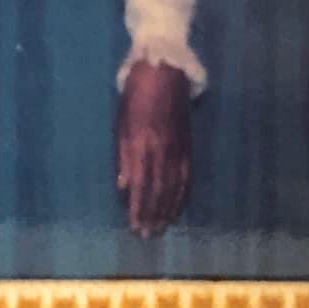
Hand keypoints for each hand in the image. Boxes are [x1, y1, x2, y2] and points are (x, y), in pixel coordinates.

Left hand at [115, 60, 191, 235]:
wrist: (164, 72)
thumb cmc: (135, 95)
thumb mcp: (120, 122)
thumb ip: (122, 155)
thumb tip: (122, 185)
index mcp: (141, 143)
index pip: (140, 184)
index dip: (137, 207)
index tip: (133, 225)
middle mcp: (162, 150)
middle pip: (158, 190)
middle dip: (151, 214)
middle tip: (146, 235)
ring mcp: (178, 149)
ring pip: (174, 187)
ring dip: (167, 210)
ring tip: (160, 229)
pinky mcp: (188, 146)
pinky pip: (186, 177)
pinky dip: (182, 196)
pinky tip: (177, 208)